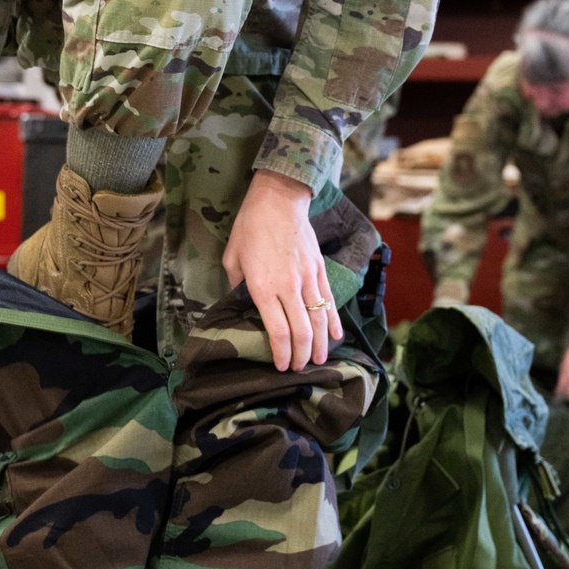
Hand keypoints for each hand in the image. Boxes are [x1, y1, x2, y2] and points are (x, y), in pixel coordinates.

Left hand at [223, 169, 342, 371]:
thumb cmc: (250, 227)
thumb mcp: (232, 257)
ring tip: (319, 360)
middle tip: (299, 369)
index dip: (281, 352)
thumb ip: (237, 284)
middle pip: (301, 331)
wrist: (279, 200)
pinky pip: (330, 301)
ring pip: (320, 320)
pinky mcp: (320, 270)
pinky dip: (334, 321)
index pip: (278, 330)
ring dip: (321, 344)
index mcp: (264, 287)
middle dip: (302, 355)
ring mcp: (308, 279)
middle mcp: (289, 287)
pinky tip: (337, 336)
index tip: (281, 366)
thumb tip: (241, 301)